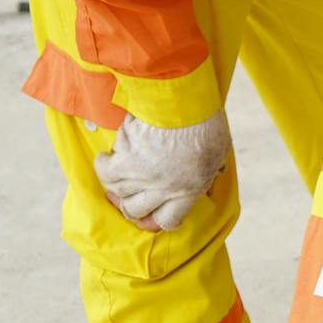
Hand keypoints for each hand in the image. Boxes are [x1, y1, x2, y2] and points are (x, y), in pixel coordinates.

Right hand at [94, 109, 230, 231]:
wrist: (187, 102)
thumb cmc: (207, 121)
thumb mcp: (219, 152)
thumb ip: (210, 169)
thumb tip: (212, 173)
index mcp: (190, 189)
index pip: (167, 220)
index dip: (157, 218)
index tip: (152, 212)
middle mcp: (164, 189)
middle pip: (136, 210)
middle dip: (132, 202)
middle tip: (130, 190)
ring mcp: (142, 177)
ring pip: (118, 191)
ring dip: (117, 181)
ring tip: (120, 166)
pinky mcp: (125, 160)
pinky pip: (105, 170)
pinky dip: (103, 163)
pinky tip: (107, 156)